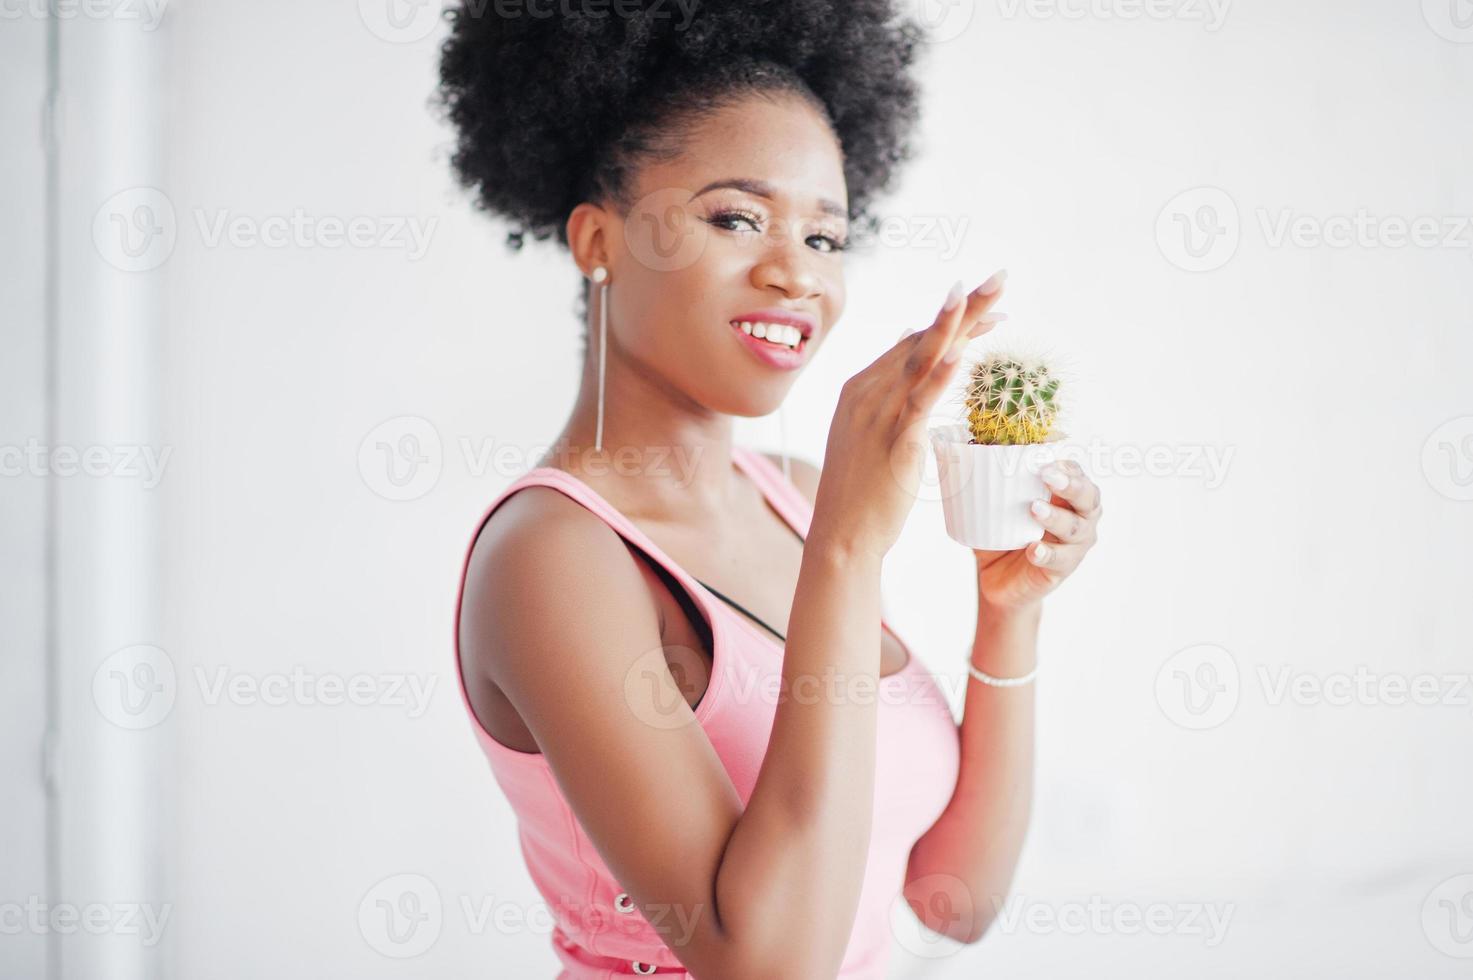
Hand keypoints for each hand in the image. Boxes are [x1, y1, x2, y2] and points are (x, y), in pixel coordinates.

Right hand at [809, 271, 1008, 559]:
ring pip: (924, 359)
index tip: (989, 306)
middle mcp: (867, 393)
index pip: (913, 342)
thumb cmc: (859, 491)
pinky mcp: (896, 442)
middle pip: (923, 339)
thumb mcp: (865, 434)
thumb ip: (887, 393)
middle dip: (964, 306)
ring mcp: (880, 415)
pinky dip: (942, 373)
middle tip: (999, 277)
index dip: (953, 321)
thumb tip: (910, 345)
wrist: (840, 535)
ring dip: (957, 324)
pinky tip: (963, 351)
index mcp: (860, 388)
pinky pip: (922, 401)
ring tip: (985, 293)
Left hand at [975, 459, 1100, 609]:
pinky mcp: (1063, 569)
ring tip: (1034, 509)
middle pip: (1088, 498)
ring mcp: (1074, 545)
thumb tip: (951, 454)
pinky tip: (1033, 549)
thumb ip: (984, 483)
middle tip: (1048, 477)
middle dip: (1071, 485)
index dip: (1067, 467)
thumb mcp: (994, 507)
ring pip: (1075, 529)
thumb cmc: (1001, 533)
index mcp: (1065, 496)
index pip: (1076, 474)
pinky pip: (1060, 560)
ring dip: (1056, 517)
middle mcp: (1079, 517)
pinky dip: (1047, 553)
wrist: (998, 579)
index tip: (1046, 461)